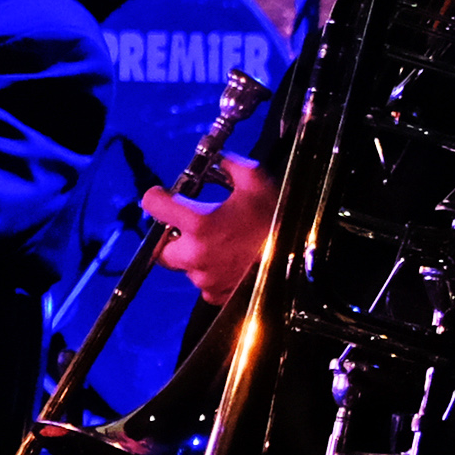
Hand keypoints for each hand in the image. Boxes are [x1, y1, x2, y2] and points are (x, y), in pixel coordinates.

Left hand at [140, 154, 277, 304]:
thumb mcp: (257, 183)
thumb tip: (218, 160)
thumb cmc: (278, 222)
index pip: (154, 206)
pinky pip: (204, 283)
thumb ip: (231, 165)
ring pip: (185, 265)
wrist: (300, 262)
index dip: (156, 198)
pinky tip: (231, 261)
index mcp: (200, 223)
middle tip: (192, 227)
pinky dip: (212, 272)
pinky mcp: (215, 295)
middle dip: (173, 235)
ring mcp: (204, 278)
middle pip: (162, 246)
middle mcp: (195, 253)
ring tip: (223, 244)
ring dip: (196, 254)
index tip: (160, 197)